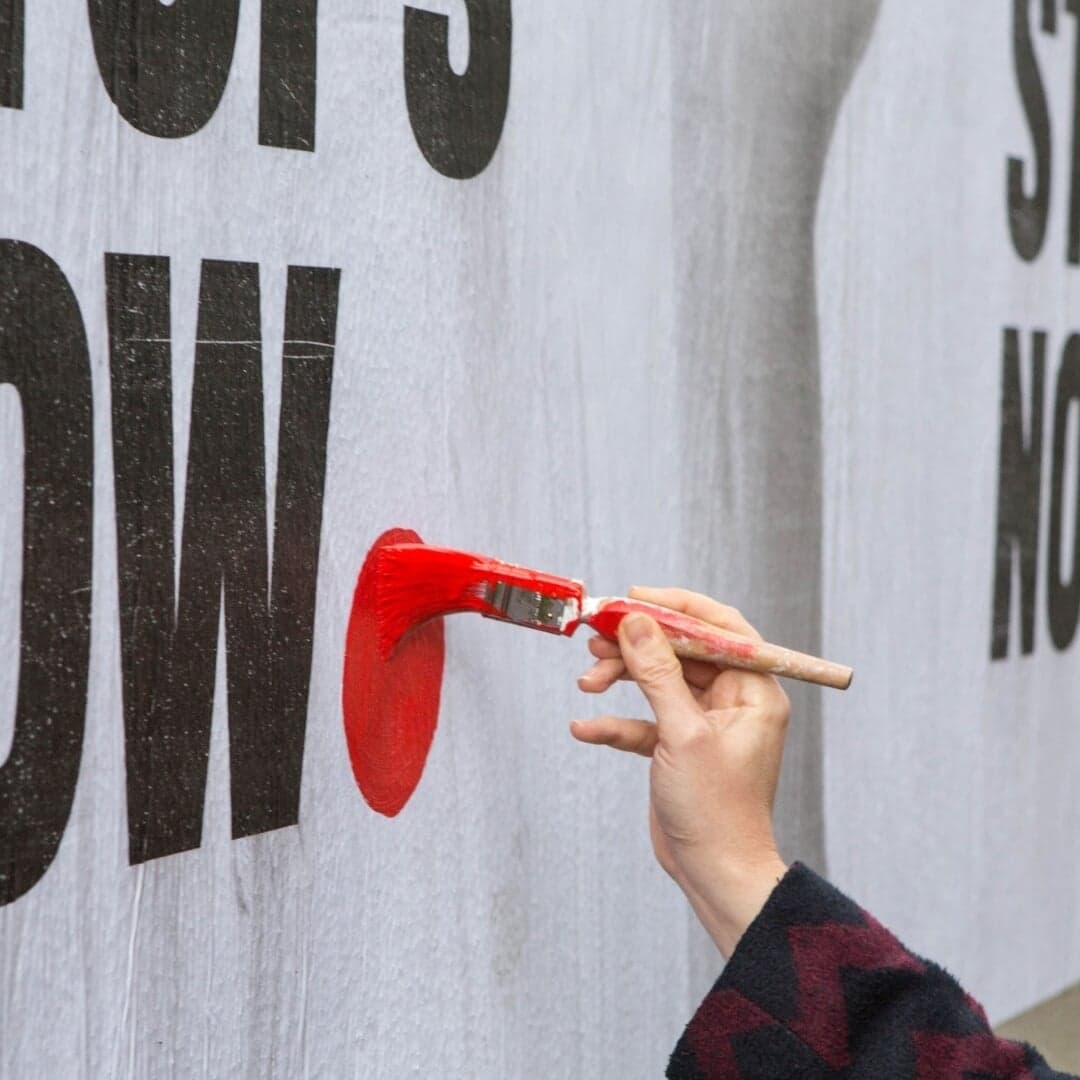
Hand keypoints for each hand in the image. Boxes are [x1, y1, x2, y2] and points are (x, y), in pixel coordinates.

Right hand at [571, 587, 790, 956]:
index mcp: (754, 691)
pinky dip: (616, 723)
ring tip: (587, 681)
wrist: (714, 874)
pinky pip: (644, 722)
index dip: (676, 607)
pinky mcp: (679, 748)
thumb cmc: (717, 811)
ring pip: (658, 683)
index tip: (634, 597)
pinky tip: (585, 728)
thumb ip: (657, 674)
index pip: (719, 629)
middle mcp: (733, 702)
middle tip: (596, 637)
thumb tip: (635, 622)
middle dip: (637, 645)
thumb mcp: (683, 734)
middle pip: (680, 652)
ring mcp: (704, 724)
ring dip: (621, 679)